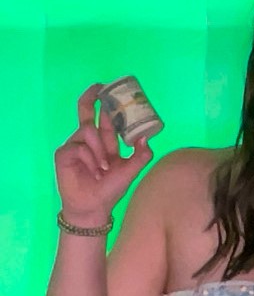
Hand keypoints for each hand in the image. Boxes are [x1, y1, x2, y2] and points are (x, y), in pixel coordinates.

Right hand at [54, 84, 153, 227]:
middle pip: (88, 113)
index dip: (107, 105)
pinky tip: (93, 171)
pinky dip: (89, 158)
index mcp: (105, 143)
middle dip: (92, 98)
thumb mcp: (129, 172)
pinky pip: (79, 147)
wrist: (93, 208)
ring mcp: (75, 145)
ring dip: (99, 149)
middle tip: (98, 87)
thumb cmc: (110, 191)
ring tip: (103, 168)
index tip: (110, 89)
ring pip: (88, 131)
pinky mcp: (64, 153)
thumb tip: (147, 137)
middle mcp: (89, 141)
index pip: (105, 119)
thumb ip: (140, 156)